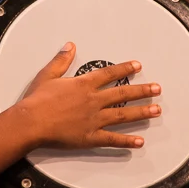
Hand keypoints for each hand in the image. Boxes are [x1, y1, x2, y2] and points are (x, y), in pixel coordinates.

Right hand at [16, 43, 161, 149]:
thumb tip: (70, 46)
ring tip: (156, 110)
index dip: (125, 69)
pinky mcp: (90, 136)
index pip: (109, 74)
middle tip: (157, 89)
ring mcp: (94, 119)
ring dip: (141, 112)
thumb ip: (62, 60)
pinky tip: (139, 142)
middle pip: (122, 93)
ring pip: (123, 114)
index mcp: (84, 85)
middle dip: (142, 90)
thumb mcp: (48, 75)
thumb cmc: (37, 100)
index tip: (137, 66)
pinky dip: (126, 141)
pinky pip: (112, 139)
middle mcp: (93, 100)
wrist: (31, 121)